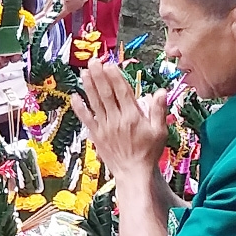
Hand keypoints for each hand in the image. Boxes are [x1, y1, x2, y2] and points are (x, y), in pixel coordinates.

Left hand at [71, 61, 167, 181]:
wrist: (133, 173)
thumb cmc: (148, 152)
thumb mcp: (160, 131)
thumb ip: (159, 110)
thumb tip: (161, 91)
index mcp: (133, 117)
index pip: (122, 92)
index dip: (115, 77)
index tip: (110, 64)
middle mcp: (117, 120)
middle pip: (106, 94)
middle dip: (99, 76)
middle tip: (93, 61)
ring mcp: (105, 127)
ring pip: (95, 103)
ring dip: (89, 87)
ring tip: (84, 72)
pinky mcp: (96, 135)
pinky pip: (86, 119)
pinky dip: (80, 108)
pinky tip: (74, 96)